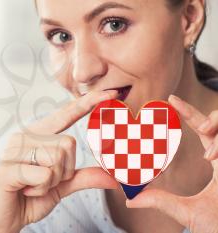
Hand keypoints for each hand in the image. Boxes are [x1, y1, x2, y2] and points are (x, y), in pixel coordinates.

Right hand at [0, 90, 118, 232]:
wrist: (4, 219)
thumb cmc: (30, 197)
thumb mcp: (61, 186)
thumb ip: (83, 177)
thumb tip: (112, 177)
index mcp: (36, 134)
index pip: (65, 115)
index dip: (87, 103)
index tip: (111, 92)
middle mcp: (23, 136)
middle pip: (68, 143)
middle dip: (64, 170)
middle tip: (45, 181)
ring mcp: (13, 150)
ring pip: (57, 159)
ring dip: (52, 181)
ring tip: (33, 185)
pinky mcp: (8, 168)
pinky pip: (44, 176)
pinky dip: (41, 189)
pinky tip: (25, 190)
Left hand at [126, 95, 217, 232]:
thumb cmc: (215, 228)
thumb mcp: (184, 211)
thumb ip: (160, 201)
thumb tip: (130, 200)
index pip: (204, 131)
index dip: (190, 113)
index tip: (171, 100)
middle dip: (207, 117)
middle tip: (199, 127)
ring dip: (217, 128)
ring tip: (207, 148)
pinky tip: (212, 157)